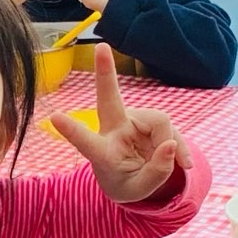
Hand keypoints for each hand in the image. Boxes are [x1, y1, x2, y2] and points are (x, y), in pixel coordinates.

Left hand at [52, 44, 187, 201]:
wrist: (136, 179)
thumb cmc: (127, 183)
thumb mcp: (140, 190)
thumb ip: (156, 172)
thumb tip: (171, 145)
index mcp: (101, 152)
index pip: (85, 141)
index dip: (72, 130)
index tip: (54, 116)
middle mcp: (114, 130)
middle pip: (109, 98)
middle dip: (106, 72)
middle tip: (101, 47)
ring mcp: (133, 120)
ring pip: (160, 122)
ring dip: (171, 146)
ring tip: (172, 165)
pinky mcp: (150, 119)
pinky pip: (171, 127)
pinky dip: (180, 147)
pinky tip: (182, 162)